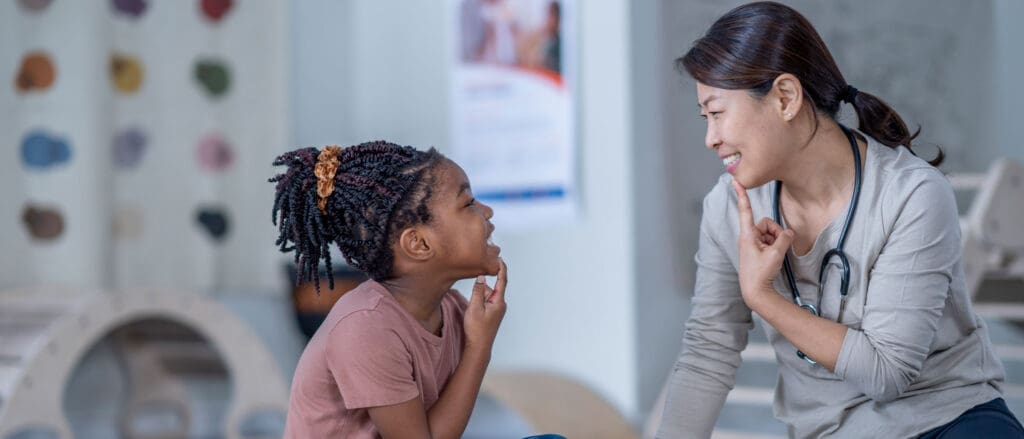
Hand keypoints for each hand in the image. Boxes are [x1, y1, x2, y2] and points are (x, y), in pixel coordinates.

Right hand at [464, 258, 506, 351]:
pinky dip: (479, 302)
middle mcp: (500, 305)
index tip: (499, 259)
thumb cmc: (477, 329)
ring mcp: (497, 310)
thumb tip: (482, 277)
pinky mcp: (493, 313)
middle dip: (481, 289)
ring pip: (487, 295)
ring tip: (473, 311)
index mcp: (499, 302)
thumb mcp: (474, 307)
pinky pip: (486, 302)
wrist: (479, 346)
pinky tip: (474, 311)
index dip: (501, 268)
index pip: (502, 281)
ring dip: (479, 297)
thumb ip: (478, 291)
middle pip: (492, 288)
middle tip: (474, 300)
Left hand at [733, 180, 793, 306]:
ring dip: (777, 241)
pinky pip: (770, 241)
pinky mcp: (756, 250)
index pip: (745, 211)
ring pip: (770, 233)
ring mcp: (752, 244)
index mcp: (747, 235)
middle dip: (776, 232)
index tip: (735, 181)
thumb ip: (784, 238)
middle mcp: (747, 237)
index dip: (742, 195)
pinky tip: (774, 258)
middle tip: (778, 247)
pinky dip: (775, 246)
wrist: (755, 292)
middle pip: (767, 223)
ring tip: (774, 255)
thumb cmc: (760, 273)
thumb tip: (788, 233)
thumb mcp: (776, 254)